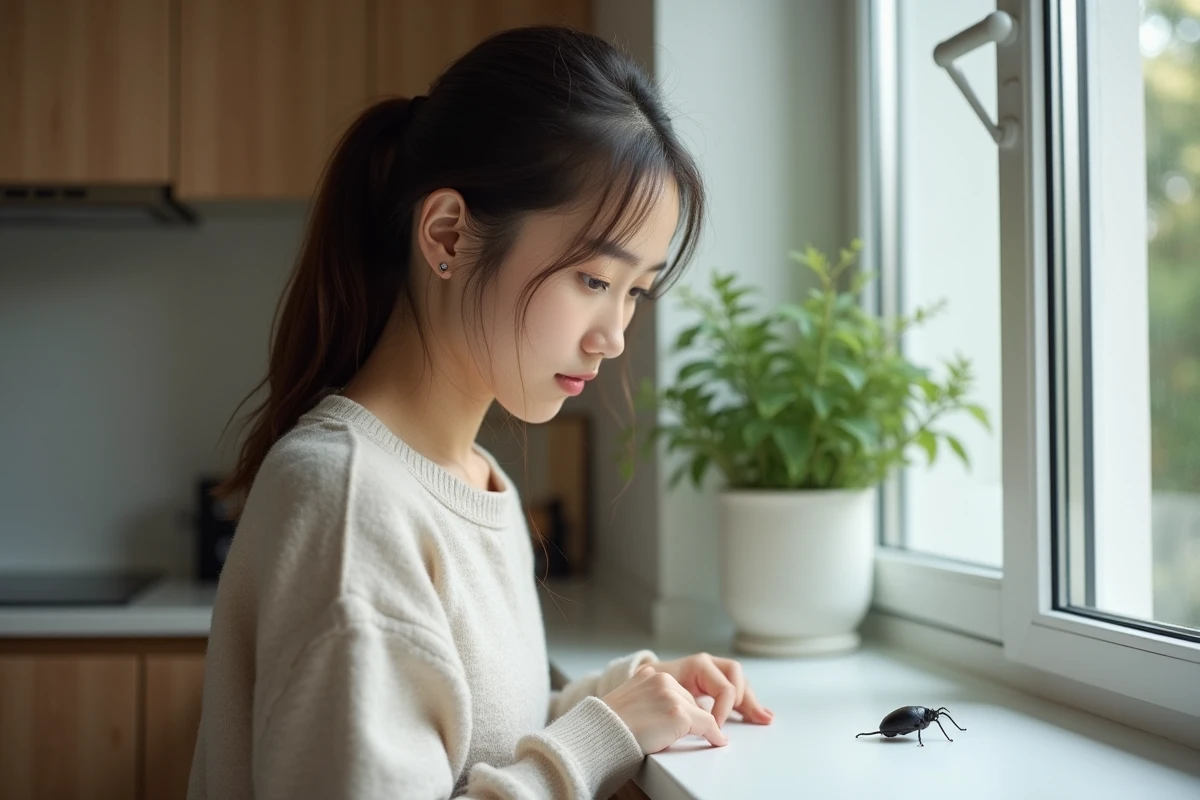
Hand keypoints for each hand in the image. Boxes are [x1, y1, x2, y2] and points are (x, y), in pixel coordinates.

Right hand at [601, 665, 728, 752]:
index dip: (681, 710)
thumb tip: (667, 716)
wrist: (601, 734)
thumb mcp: (631, 702)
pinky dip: (714, 734)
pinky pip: (708, 724)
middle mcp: (661, 678)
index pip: (676, 691)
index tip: (687, 722)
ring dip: (698, 727)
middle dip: (689, 718)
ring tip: (696, 739)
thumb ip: (649, 699)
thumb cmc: (611, 726)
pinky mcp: (679, 712)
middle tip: (688, 734)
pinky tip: (718, 741)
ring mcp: (671, 694)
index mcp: (649, 673)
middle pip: (690, 700)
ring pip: (699, 712)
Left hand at [652, 653, 773, 726]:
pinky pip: (731, 692)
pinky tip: (755, 715)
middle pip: (736, 677)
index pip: (723, 686)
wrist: (635, 696)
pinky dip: (743, 704)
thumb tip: (709, 725)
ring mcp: (709, 675)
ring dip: (750, 701)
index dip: (724, 708)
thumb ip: (690, 709)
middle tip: (757, 719)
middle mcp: (706, 666)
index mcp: (697, 665)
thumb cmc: (646, 696)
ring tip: (763, 718)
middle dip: (748, 699)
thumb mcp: (667, 699)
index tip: (716, 726)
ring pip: (738, 684)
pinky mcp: (709, 687)